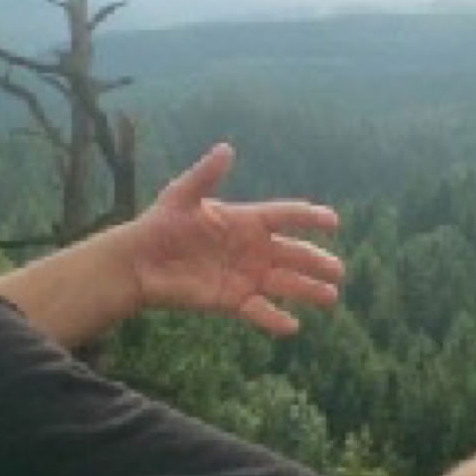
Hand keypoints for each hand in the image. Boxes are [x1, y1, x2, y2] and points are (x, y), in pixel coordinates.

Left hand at [126, 143, 343, 335]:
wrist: (138, 263)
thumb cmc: (159, 225)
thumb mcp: (181, 196)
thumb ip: (205, 175)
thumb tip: (226, 148)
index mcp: (245, 221)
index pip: (284, 217)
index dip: (309, 218)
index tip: (332, 221)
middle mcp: (251, 249)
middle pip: (292, 254)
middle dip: (316, 261)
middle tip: (338, 270)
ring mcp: (244, 276)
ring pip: (284, 284)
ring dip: (307, 290)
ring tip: (330, 297)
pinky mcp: (231, 300)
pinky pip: (258, 311)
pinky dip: (274, 319)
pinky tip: (292, 327)